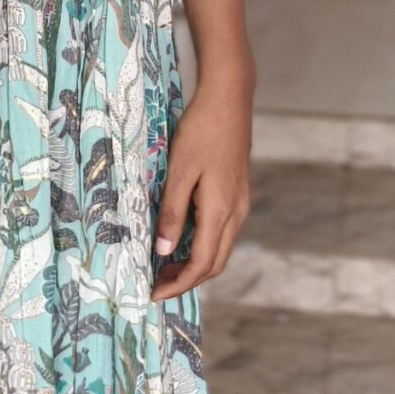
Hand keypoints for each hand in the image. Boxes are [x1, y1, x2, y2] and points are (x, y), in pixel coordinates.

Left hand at [150, 74, 251, 302]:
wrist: (229, 99)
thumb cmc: (201, 131)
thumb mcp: (179, 171)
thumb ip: (172, 213)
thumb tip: (164, 251)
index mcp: (221, 210)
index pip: (202, 264)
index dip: (178, 284)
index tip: (154, 294)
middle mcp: (236, 212)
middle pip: (215, 263)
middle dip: (187, 280)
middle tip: (156, 285)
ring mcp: (240, 203)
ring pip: (220, 248)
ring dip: (195, 264)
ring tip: (164, 267)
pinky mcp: (238, 193)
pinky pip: (221, 231)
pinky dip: (202, 246)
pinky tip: (181, 239)